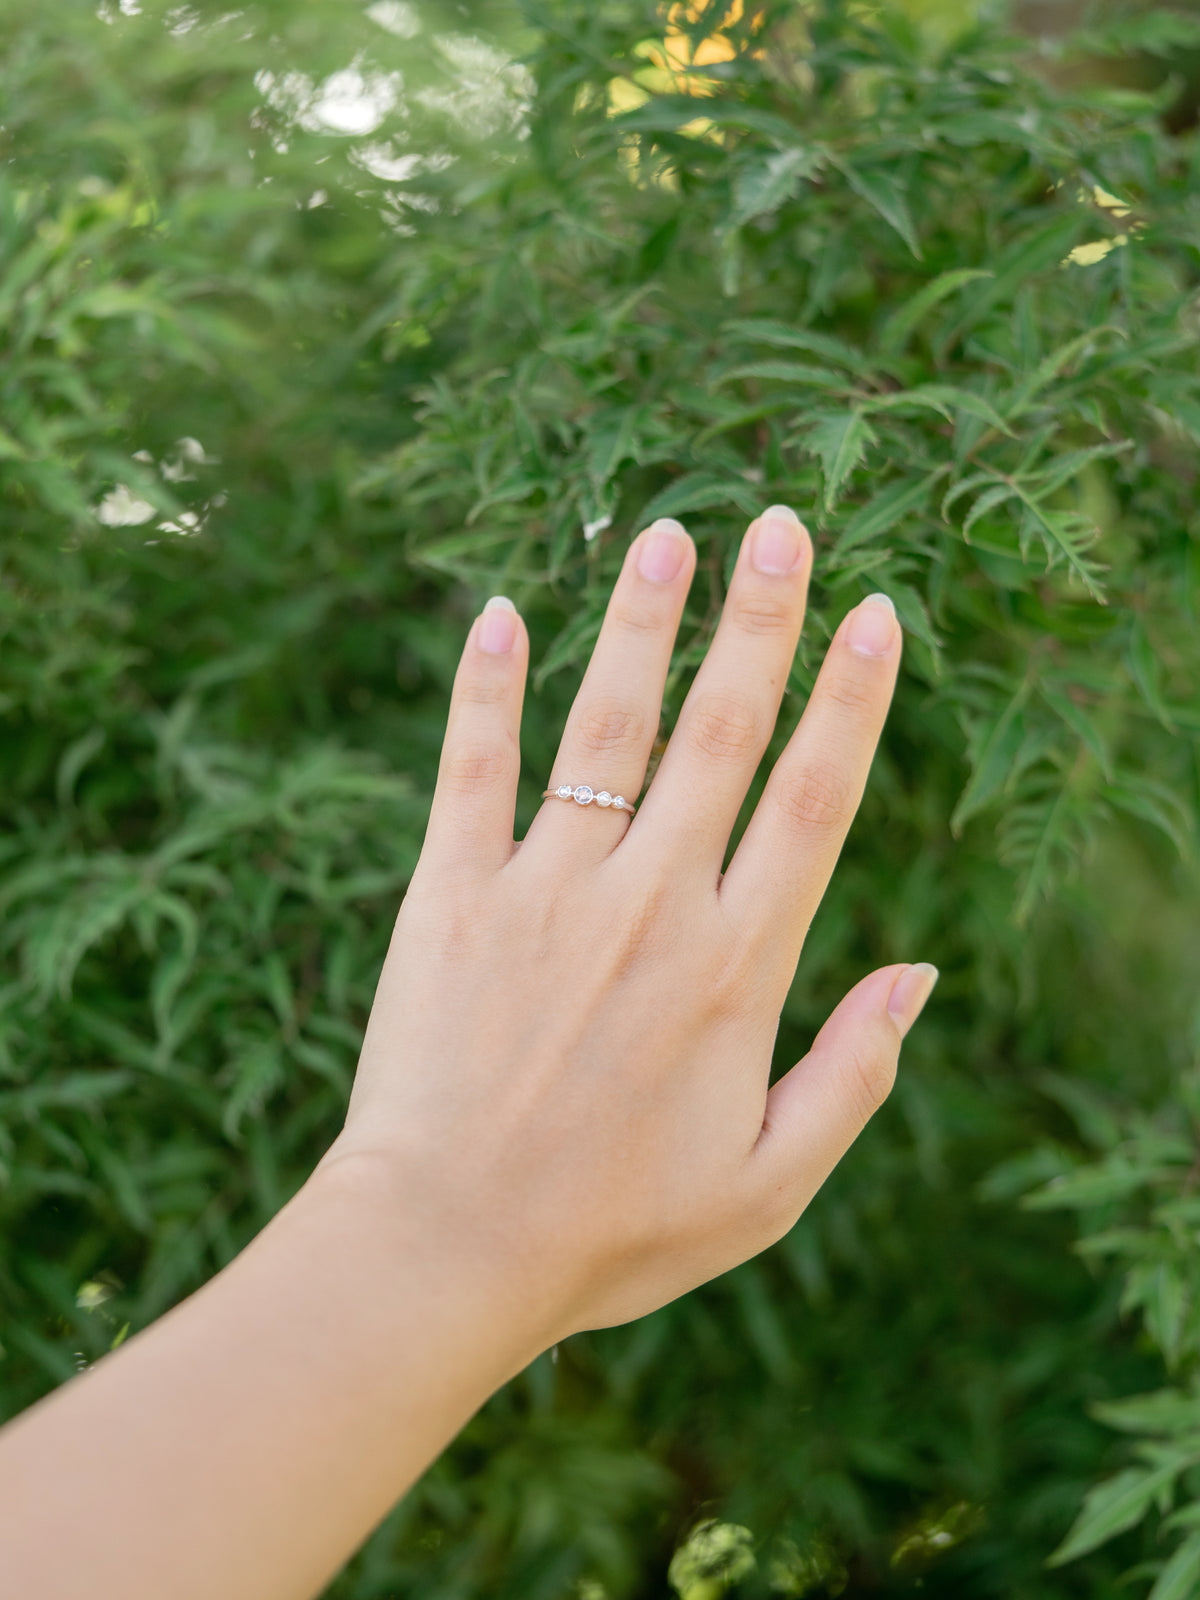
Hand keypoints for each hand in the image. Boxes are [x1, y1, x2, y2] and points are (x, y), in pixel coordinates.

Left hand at [319, 506, 936, 1344]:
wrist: (443, 1251)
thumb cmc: (614, 1231)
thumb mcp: (768, 1185)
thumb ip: (853, 1073)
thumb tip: (919, 971)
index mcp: (735, 968)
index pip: (813, 802)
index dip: (852, 701)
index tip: (877, 614)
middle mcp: (648, 908)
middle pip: (720, 735)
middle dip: (759, 622)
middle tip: (781, 524)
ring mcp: (543, 893)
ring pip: (606, 731)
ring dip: (641, 627)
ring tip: (666, 536)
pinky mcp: (449, 897)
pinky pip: (471, 771)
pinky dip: (484, 690)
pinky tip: (501, 612)